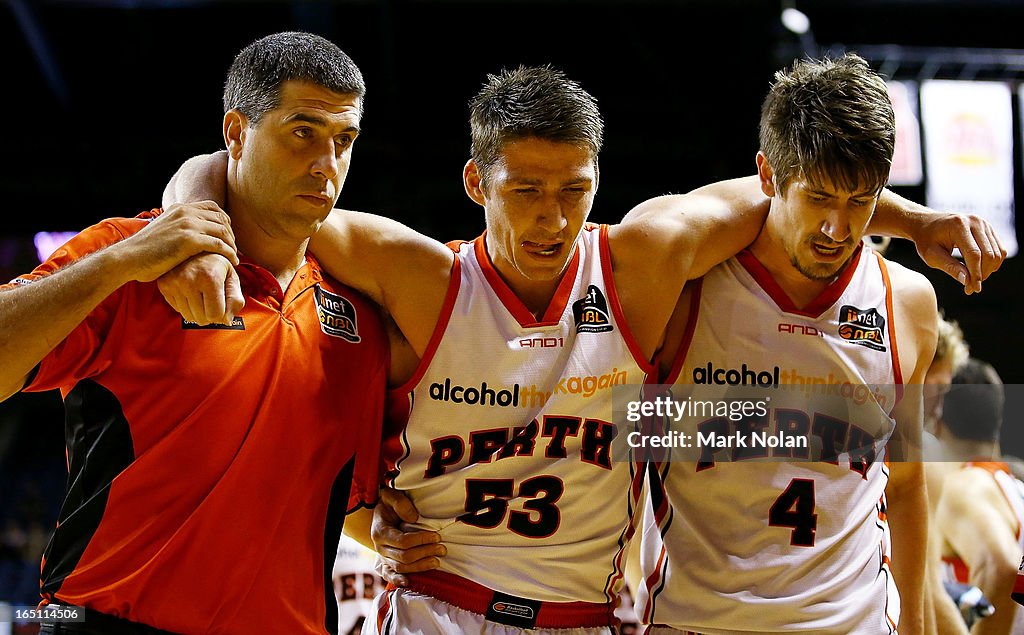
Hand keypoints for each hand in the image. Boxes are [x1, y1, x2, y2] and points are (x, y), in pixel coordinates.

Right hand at [114, 201, 237, 283]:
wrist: (127, 258)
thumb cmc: (143, 252)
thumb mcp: (163, 231)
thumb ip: (178, 228)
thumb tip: (189, 236)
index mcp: (179, 208)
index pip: (213, 207)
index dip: (225, 222)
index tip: (227, 237)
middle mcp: (185, 212)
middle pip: (221, 218)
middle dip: (231, 234)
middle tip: (234, 248)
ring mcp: (187, 224)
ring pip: (223, 231)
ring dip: (232, 244)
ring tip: (234, 256)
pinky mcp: (189, 240)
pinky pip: (219, 244)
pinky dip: (229, 253)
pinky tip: (232, 262)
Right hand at [157, 253, 243, 325]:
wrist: (195, 248)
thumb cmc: (218, 265)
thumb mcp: (232, 278)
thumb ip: (235, 300)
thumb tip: (226, 321)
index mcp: (210, 278)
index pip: (215, 315)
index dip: (222, 314)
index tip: (221, 303)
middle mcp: (189, 280)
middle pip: (202, 319)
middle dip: (210, 315)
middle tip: (212, 299)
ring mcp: (174, 283)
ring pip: (188, 317)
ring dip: (198, 312)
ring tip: (202, 295)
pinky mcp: (164, 285)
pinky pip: (178, 309)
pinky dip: (186, 306)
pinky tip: (191, 292)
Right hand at [371, 487, 444, 586]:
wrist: (380, 512)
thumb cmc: (388, 503)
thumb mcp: (391, 496)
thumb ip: (401, 504)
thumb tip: (413, 518)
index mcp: (380, 532)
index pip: (403, 541)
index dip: (421, 540)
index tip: (437, 536)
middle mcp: (380, 547)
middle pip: (404, 556)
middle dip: (426, 553)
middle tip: (442, 548)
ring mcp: (382, 556)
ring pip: (401, 567)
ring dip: (420, 566)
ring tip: (437, 561)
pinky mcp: (385, 562)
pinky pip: (389, 574)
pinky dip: (398, 580)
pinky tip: (408, 582)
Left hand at [910, 213, 1004, 293]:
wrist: (926, 223)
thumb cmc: (926, 240)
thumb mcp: (931, 255)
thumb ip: (949, 267)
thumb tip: (967, 281)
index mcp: (958, 225)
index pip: (974, 254)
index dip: (975, 274)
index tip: (973, 290)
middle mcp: (975, 221)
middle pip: (989, 254)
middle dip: (982, 274)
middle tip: (971, 288)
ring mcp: (984, 223)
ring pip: (997, 252)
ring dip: (989, 270)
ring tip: (974, 281)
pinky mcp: (988, 228)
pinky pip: (999, 249)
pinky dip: (992, 263)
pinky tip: (980, 271)